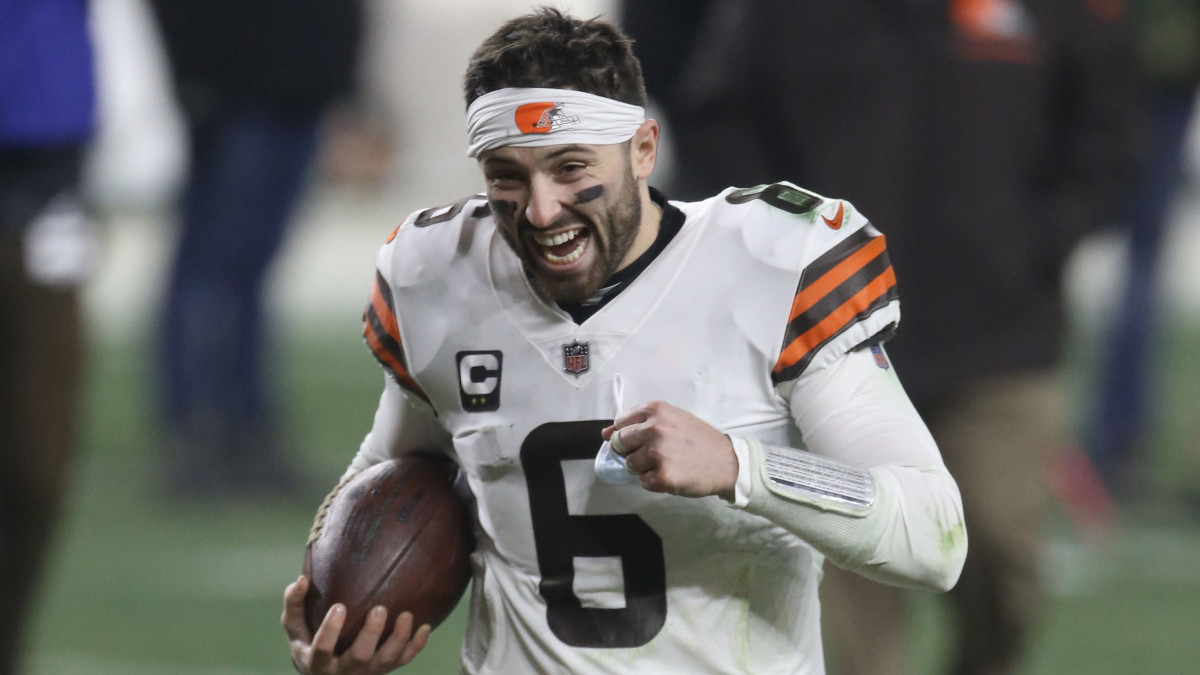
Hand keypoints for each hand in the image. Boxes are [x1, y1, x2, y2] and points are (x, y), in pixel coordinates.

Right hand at [281, 575, 430, 673]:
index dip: (330, 630)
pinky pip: (403, 661)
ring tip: (407, 614)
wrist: (326, 674)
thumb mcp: (295, 627)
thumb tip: (301, 579)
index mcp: (317, 661)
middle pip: (360, 657)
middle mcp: (343, 671)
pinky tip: (425, 626)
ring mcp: (366, 673)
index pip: (322, 650)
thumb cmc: (308, 641)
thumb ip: (294, 604)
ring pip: (386, 662)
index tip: (339, 605)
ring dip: (399, 639)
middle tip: (380, 608)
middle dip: (371, 634)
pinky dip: (416, 646)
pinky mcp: (384, 671)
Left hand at [602, 401, 737, 499]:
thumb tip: (605, 434)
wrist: (727, 461)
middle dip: (632, 451)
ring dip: (644, 468)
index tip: (640, 439)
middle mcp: (653, 428)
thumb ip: (639, 423)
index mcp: (655, 410)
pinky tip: (672, 474)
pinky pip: (643, 482)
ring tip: (667, 463)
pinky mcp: (662, 476)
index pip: (620, 422)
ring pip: (630, 465)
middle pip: (620, 443)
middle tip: (655, 453)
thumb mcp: (671, 419)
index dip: (627, 434)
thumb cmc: (698, 438)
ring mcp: (657, 453)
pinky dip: (654, 482)